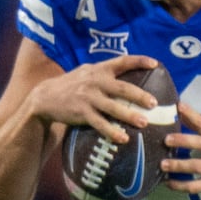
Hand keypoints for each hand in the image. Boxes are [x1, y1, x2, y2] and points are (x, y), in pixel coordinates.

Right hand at [26, 54, 161, 143]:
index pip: (122, 61)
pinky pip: (100, 123)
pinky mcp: (81, 112)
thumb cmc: (72, 86)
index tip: (155, 64)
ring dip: (129, 115)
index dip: (139, 61)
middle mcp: (95, 81)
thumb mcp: (86, 73)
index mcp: (99, 69)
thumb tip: (129, 75)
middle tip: (154, 103)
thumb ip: (104, 73)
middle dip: (139, 95)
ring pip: (112, 107)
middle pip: (121, 88)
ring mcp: (88, 97)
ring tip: (144, 123)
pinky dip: (112, 131)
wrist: (45, 97)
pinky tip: (123, 138)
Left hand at [162, 105, 200, 199]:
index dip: (190, 113)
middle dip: (181, 141)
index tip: (178, 106)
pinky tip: (169, 183)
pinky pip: (195, 186)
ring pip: (194, 166)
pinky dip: (180, 186)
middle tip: (166, 140)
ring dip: (177, 165)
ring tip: (162, 165)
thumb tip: (181, 112)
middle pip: (198, 143)